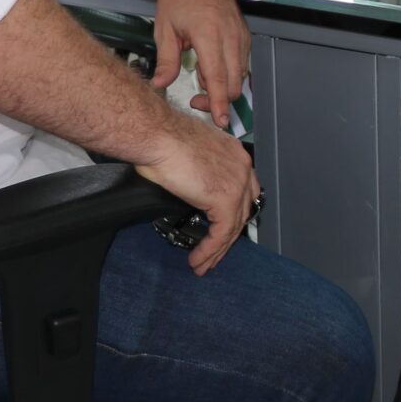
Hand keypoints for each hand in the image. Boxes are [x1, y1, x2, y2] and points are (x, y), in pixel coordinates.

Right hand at [135, 114, 259, 273]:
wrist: (158, 136)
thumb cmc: (162, 139)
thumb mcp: (188, 154)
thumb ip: (198, 170)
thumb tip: (188, 185)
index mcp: (234, 153)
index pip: (242, 190)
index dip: (232, 213)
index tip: (220, 230)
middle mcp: (242, 167)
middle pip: (241, 211)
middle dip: (226, 237)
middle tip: (212, 254)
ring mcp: (237, 184)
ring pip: (233, 227)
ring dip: (216, 250)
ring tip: (202, 265)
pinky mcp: (226, 201)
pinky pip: (221, 234)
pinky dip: (209, 250)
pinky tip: (197, 260)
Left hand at [150, 0, 249, 128]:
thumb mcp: (164, 30)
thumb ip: (166, 62)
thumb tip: (160, 85)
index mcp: (209, 34)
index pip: (219, 79)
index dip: (220, 104)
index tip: (221, 121)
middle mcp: (231, 35)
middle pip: (234, 83)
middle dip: (219, 99)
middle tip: (196, 99)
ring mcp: (241, 35)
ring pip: (241, 75)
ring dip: (224, 86)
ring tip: (200, 78)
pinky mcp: (245, 35)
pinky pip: (243, 64)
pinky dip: (230, 73)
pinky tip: (212, 67)